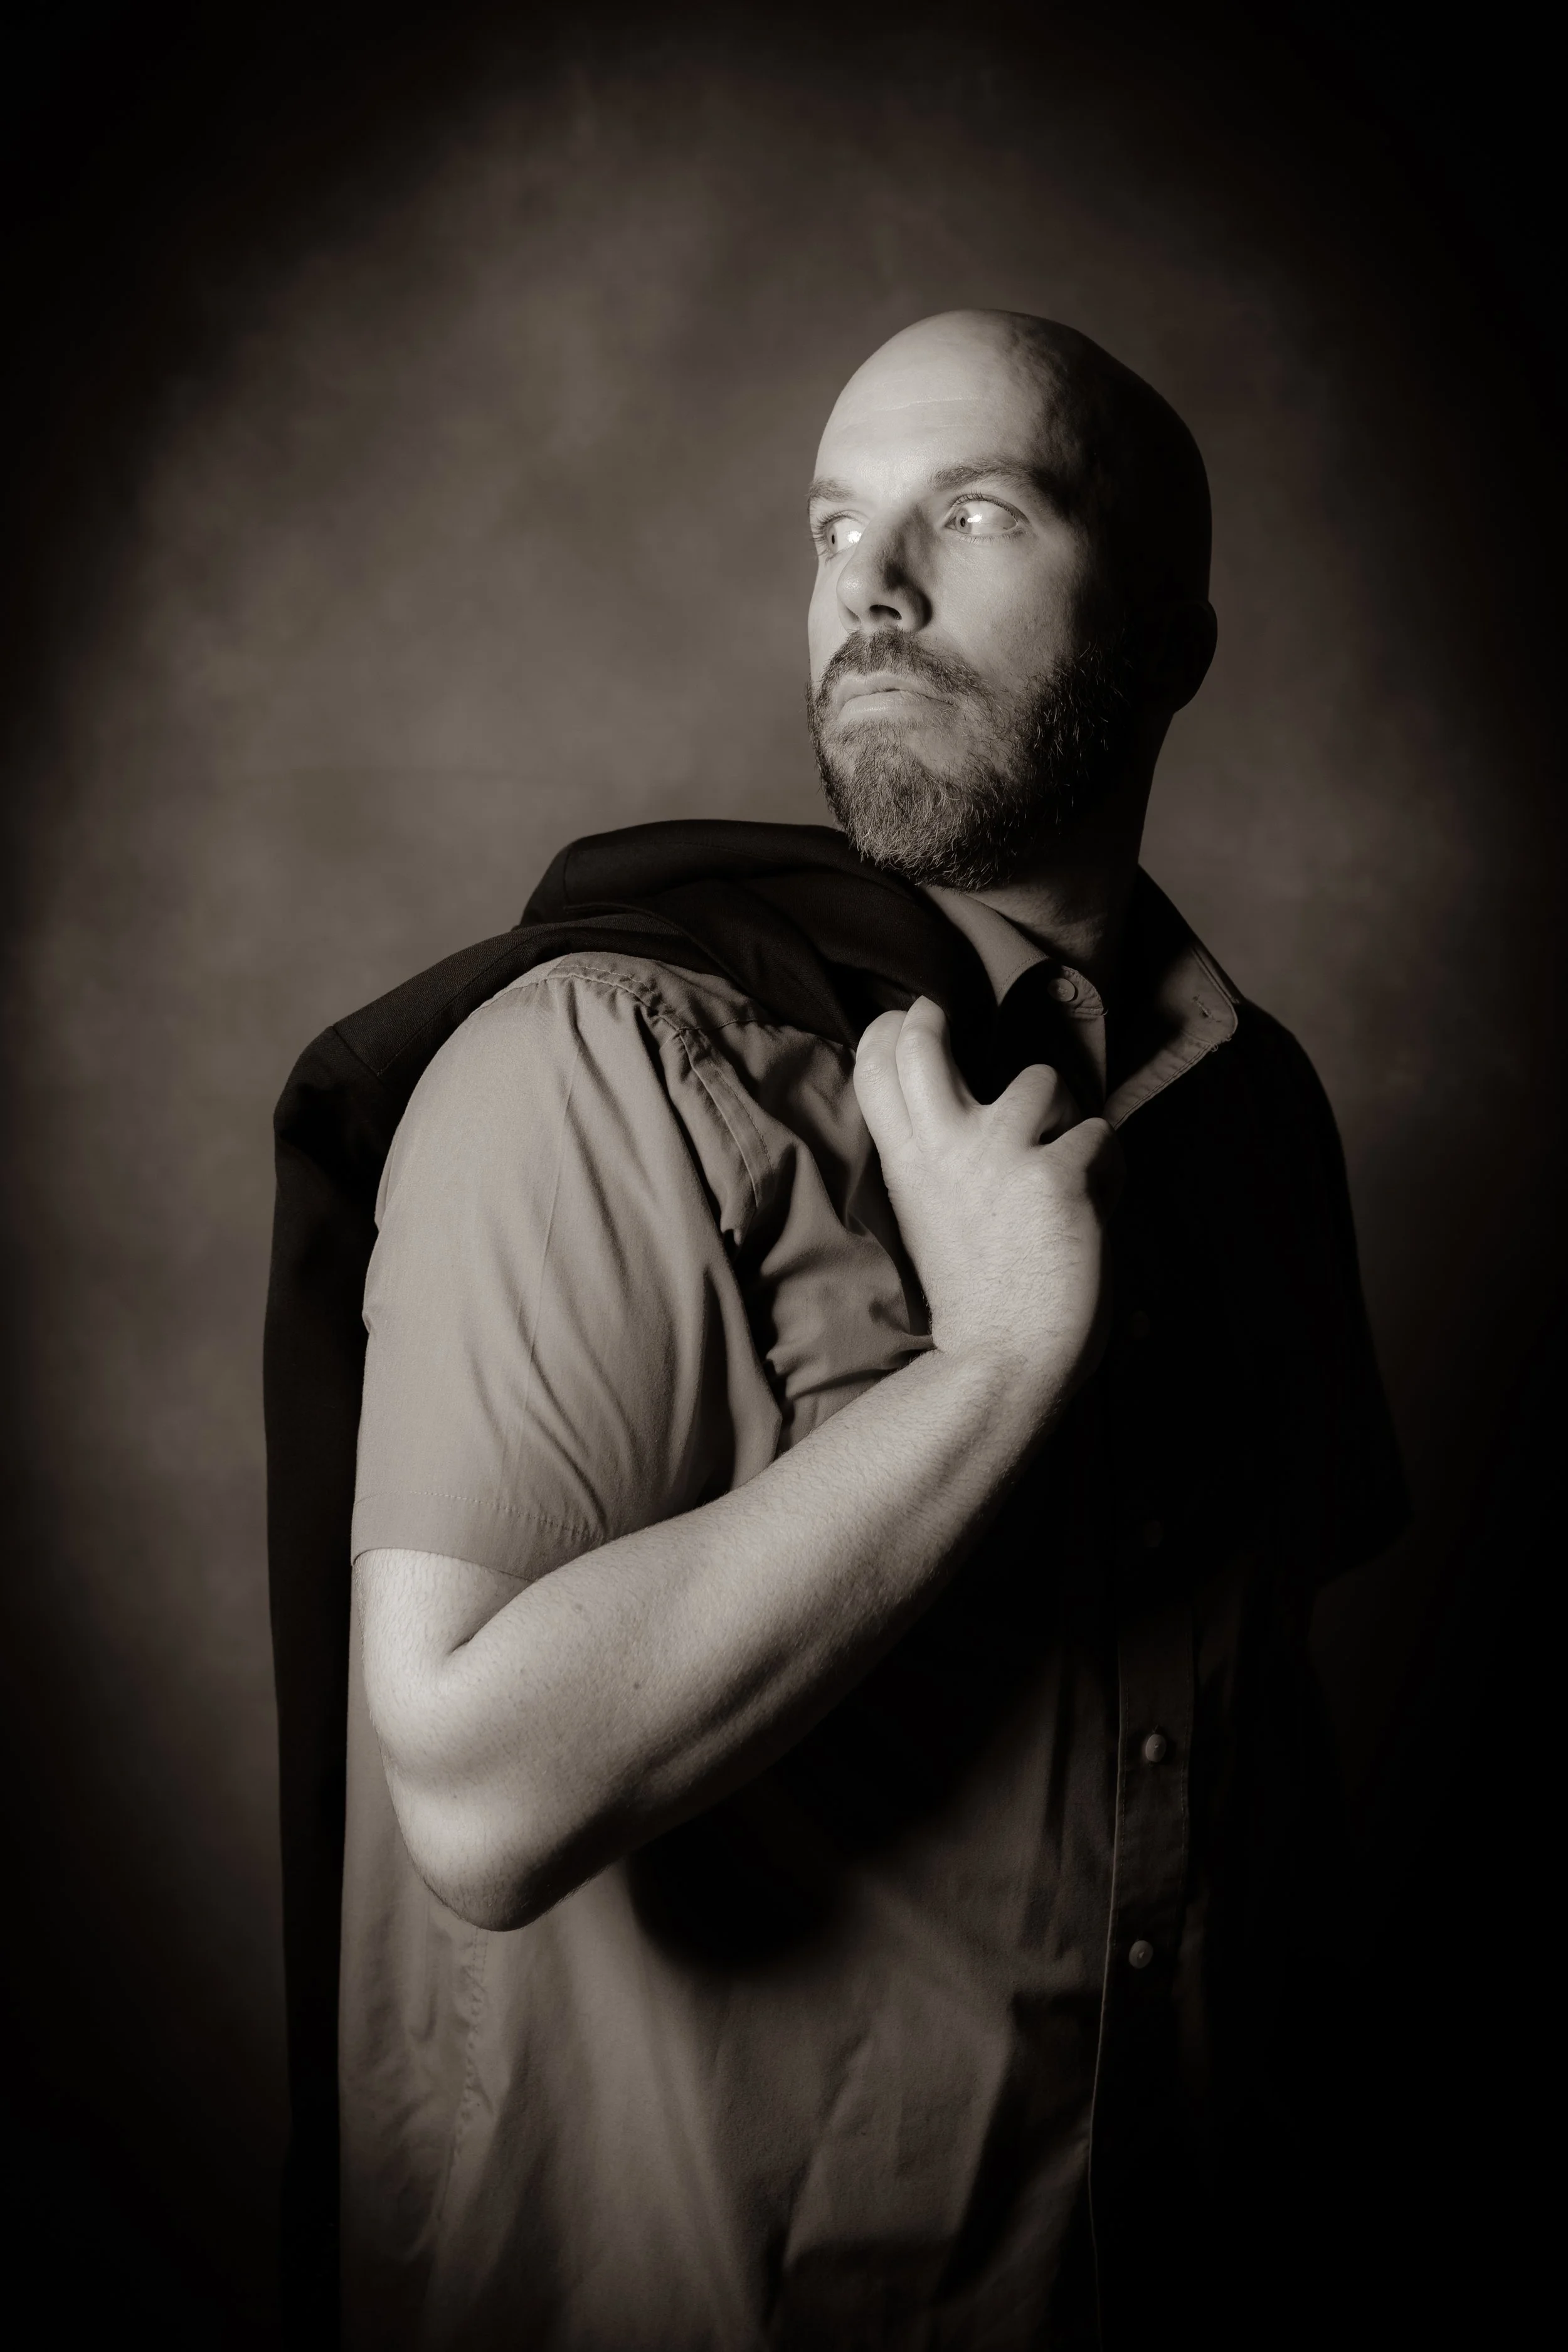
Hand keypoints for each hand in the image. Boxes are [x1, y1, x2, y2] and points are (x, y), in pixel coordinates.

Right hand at [854, 997, 1119, 1404]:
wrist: (1003, 1362)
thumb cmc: (975, 1299)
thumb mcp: (928, 1219)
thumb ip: (938, 1162)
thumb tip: (968, 1111)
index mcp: (908, 1166)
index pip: (875, 1071)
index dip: (888, 1032)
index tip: (906, 1020)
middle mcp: (945, 1147)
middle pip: (919, 1043)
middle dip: (933, 1020)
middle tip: (947, 1018)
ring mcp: (1002, 1153)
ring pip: (1042, 1079)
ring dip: (1065, 1114)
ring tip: (1064, 1163)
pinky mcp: (1060, 1173)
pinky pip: (1101, 1138)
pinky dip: (1107, 1172)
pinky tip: (1096, 1211)